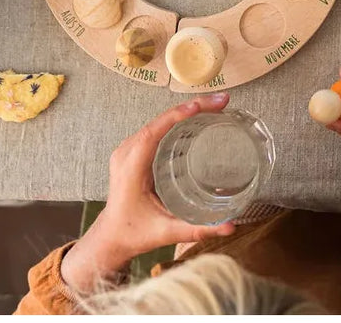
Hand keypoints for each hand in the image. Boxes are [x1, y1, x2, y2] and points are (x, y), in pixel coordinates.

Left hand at [61, 94, 236, 293]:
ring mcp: (128, 149)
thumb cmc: (133, 234)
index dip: (177, 116)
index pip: (153, 132)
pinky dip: (178, 119)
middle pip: (160, 120)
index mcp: (130, 168)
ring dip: (186, 110)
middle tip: (221, 103)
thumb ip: (198, 229)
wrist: (110, 238)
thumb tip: (230, 227)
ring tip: (213, 106)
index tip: (200, 106)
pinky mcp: (134, 150)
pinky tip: (196, 118)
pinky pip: (157, 127)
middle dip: (191, 108)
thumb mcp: (166, 232)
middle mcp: (127, 153)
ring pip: (159, 121)